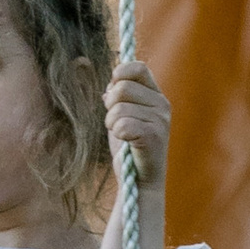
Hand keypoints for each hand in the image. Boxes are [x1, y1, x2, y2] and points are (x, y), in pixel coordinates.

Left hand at [105, 57, 170, 190]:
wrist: (139, 181)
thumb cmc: (127, 146)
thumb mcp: (119, 114)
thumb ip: (112, 92)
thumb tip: (87, 67)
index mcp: (155, 95)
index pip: (138, 67)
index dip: (119, 74)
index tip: (111, 91)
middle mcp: (162, 104)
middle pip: (122, 87)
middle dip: (110, 105)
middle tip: (116, 122)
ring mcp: (160, 121)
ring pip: (119, 108)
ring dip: (112, 123)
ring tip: (121, 135)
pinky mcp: (154, 137)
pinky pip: (122, 124)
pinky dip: (117, 134)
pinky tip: (126, 142)